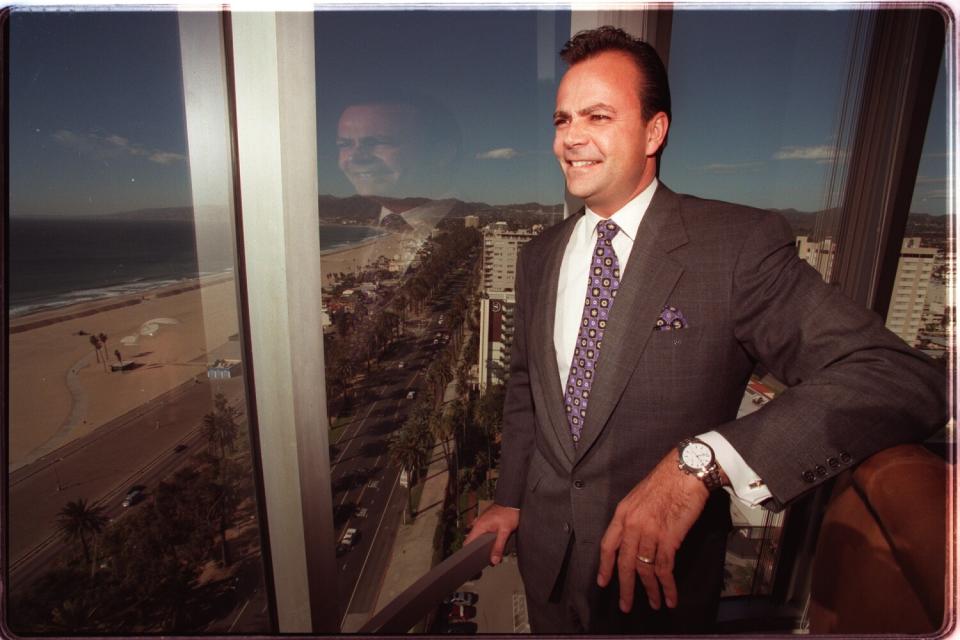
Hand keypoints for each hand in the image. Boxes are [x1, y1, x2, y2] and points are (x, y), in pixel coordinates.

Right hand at [464, 503, 519, 564]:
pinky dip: (488, 540)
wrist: (512, 500)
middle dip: (479, 552)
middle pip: (474, 542)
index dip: (468, 553)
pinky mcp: (488, 522)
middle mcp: (479, 524)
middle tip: (486, 560)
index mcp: (479, 526)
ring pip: (480, 538)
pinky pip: (484, 533)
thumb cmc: (508, 513)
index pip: (467, 542)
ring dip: (485, 546)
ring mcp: (483, 522)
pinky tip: (495, 545)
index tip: (472, 562)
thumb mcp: (504, 532)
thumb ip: (499, 547)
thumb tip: (494, 561)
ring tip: (492, 555)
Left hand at [596, 452, 709, 612]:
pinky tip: (670, 596)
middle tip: (625, 605)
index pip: (607, 545)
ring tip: (653, 604)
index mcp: (622, 513)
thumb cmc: (666, 481)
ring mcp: (649, 532)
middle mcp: (632, 524)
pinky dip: (667, 586)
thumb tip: (636, 539)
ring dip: (650, 590)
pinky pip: (665, 568)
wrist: (686, 471)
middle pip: (624, 563)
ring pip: (645, 569)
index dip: (605, 566)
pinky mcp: (668, 538)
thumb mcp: (639, 496)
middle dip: (625, 588)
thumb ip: (634, 518)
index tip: (603, 582)